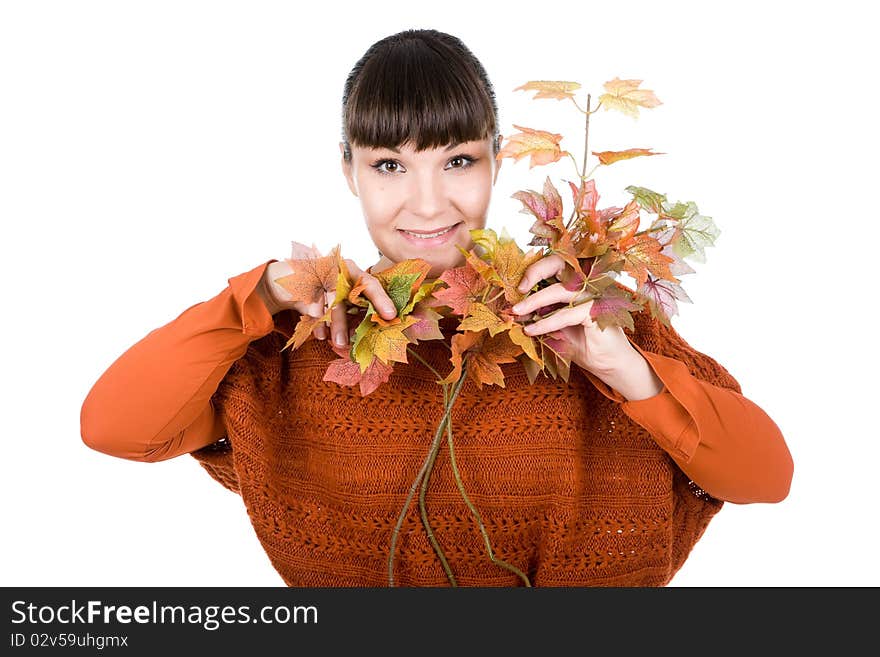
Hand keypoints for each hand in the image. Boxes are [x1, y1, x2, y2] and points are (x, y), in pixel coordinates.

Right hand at [259, 242, 397, 346]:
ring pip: (330, 302)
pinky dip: (317, 322)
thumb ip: (362, 307)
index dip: (381, 299)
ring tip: (339, 343)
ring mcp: (319, 277)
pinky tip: (321, 335)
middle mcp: (337, 270)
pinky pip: (312, 306)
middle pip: (347, 294)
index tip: (390, 315)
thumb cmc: (330, 289)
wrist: (293, 279)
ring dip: (335, 324)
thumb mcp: (347, 293)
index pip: (370, 283)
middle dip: (353, 318)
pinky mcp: (304, 286)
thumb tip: (381, 329)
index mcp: (353, 271)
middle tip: (360, 337)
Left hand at [510, 253, 635, 376]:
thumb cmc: (583, 344)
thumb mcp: (555, 326)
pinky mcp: (598, 312)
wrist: (608, 365)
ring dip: (534, 301)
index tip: (518, 285)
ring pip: (560, 291)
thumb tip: (515, 307)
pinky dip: (546, 323)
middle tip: (518, 289)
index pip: (557, 265)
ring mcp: (595, 296)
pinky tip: (531, 330)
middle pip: (561, 265)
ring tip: (517, 312)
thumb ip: (540, 313)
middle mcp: (589, 284)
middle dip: (536, 272)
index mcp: (579, 283)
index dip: (536, 269)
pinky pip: (566, 314)